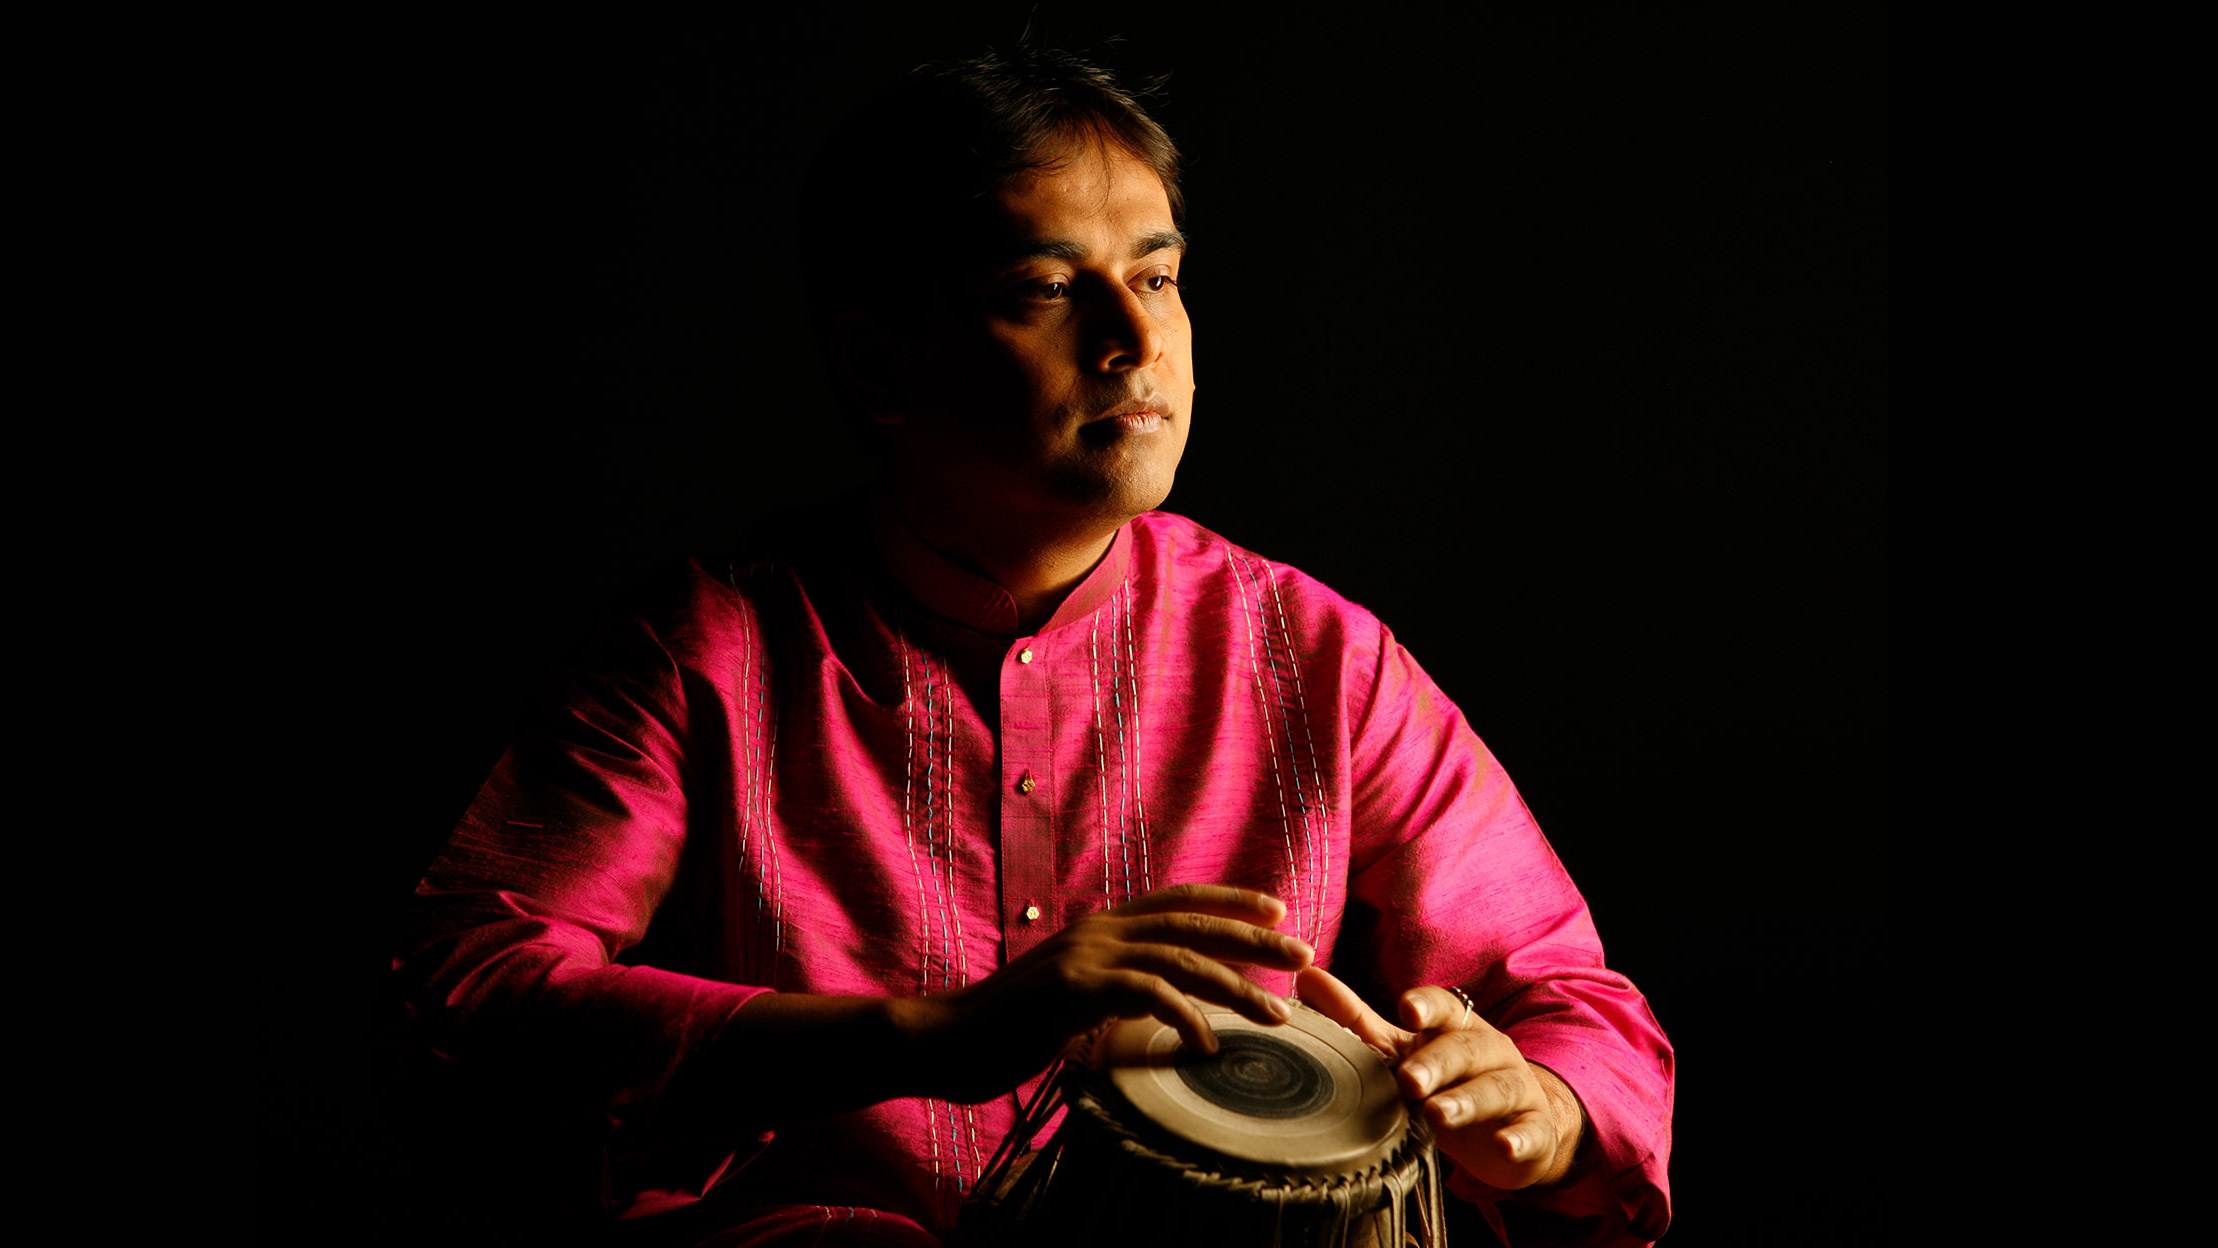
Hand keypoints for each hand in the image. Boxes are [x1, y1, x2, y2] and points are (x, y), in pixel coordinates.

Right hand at [906, 885, 1313, 1102]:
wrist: (943, 1041)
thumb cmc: (1008, 1029)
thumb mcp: (1072, 998)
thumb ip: (1113, 988)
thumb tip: (1158, 1001)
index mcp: (1099, 927)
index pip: (1176, 901)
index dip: (1229, 900)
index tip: (1278, 909)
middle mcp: (1097, 931)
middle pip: (1192, 924)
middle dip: (1254, 938)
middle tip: (1305, 953)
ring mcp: (1084, 956)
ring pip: (1180, 959)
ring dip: (1235, 985)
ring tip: (1275, 1012)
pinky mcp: (1072, 990)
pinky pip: (1143, 995)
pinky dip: (1183, 1016)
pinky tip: (1206, 1043)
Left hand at [1298, 966, 1584, 1188]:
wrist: (1519, 1123)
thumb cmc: (1450, 1080)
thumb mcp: (1405, 1050)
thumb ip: (1357, 1020)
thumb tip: (1305, 978)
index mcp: (1457, 1028)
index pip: (1445, 1008)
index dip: (1427, 1006)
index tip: (1405, 1009)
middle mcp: (1490, 1052)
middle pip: (1466, 1049)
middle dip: (1437, 1063)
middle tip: (1407, 1080)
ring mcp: (1516, 1090)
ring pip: (1496, 1089)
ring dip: (1468, 1100)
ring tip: (1437, 1114)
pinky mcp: (1534, 1131)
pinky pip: (1530, 1132)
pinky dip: (1518, 1139)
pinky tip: (1504, 1145)